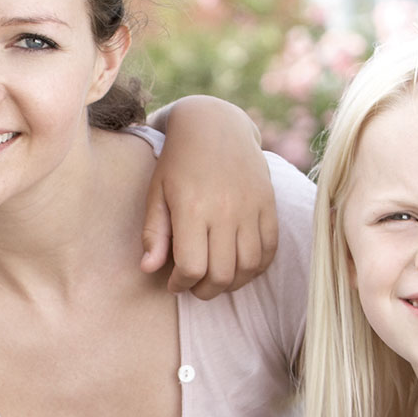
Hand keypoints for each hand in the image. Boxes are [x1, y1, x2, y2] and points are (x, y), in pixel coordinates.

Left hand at [143, 97, 278, 299]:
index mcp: (192, 209)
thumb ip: (154, 234)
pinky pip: (270, 249)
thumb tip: (148, 269)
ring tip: (216, 279)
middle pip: (221, 274)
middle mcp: (225, 211)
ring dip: (232, 284)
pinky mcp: (268, 204)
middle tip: (194, 286)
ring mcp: (250, 208)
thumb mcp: (156, 194)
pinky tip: (239, 266)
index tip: (174, 283)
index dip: (181, 284)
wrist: (214, 126)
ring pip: (248, 267)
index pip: (192, 267)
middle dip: (204, 290)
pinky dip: (256, 267)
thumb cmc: (177, 162)